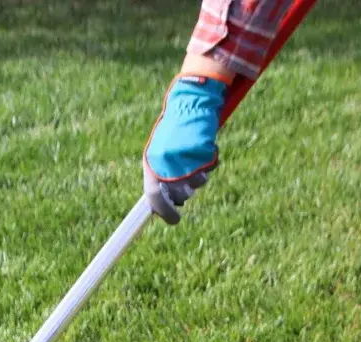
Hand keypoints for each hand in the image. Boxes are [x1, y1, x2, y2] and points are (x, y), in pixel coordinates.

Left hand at [143, 75, 226, 223]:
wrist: (189, 104)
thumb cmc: (172, 132)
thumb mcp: (159, 154)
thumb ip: (159, 178)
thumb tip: (159, 208)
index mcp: (152, 163)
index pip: (154, 197)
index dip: (164, 212)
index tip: (174, 220)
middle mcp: (168, 163)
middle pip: (179, 195)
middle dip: (184, 194)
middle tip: (185, 182)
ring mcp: (186, 159)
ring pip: (196, 184)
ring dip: (197, 179)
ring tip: (193, 160)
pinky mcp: (203, 153)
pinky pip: (208, 171)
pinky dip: (208, 166)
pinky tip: (202, 151)